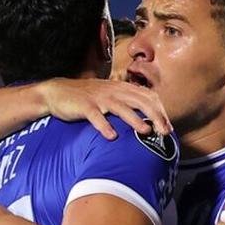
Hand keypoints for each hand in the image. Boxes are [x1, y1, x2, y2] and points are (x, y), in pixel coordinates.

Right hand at [36, 78, 170, 140]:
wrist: (57, 92)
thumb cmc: (86, 97)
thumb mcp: (108, 96)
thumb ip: (125, 103)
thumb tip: (145, 120)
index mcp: (121, 88)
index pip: (147, 96)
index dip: (160, 110)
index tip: (168, 127)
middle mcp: (112, 91)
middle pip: (139, 101)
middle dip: (155, 116)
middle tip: (164, 132)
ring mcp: (98, 98)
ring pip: (121, 107)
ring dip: (135, 119)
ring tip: (146, 131)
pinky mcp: (84, 106)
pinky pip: (96, 116)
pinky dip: (104, 126)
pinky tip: (112, 137)